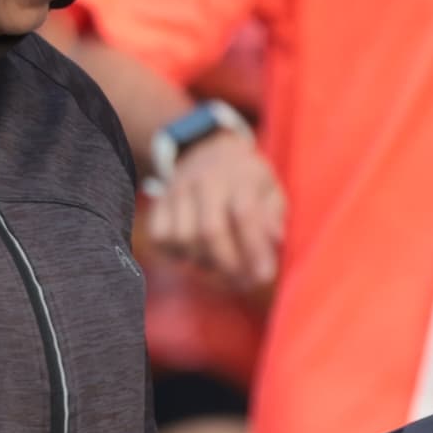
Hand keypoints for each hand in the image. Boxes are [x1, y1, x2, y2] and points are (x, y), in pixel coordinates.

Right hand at [140, 131, 286, 297]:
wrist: (206, 148)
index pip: (245, 215)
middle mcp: (204, 182)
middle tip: (244, 283)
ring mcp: (177, 191)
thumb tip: (274, 240)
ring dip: (204, 263)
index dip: (254, 249)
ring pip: (183, 238)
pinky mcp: (159, 203)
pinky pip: (160, 237)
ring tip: (223, 270)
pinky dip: (176, 255)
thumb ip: (274, 214)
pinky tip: (196, 257)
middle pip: (210, 231)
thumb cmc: (247, 178)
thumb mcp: (271, 188)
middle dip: (229, 265)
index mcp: (239, 177)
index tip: (265, 276)